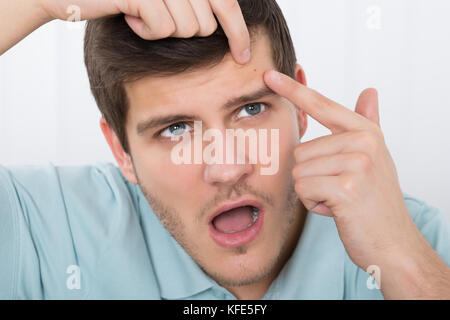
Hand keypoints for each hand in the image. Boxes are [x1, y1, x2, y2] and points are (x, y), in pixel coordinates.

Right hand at [38, 0, 250, 62]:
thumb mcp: (164, 0)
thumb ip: (194, 4)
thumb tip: (224, 27)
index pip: (227, 3)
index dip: (238, 32)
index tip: (244, 56)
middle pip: (206, 23)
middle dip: (186, 32)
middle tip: (159, 21)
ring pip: (186, 28)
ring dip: (162, 30)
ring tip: (141, 14)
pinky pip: (161, 27)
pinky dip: (145, 30)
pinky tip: (129, 16)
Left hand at [263, 69, 428, 271]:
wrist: (393, 243)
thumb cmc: (376, 201)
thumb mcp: (375, 157)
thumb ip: (368, 123)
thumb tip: (369, 90)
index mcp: (365, 132)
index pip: (322, 105)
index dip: (293, 90)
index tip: (268, 75)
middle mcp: (363, 142)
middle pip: (300, 151)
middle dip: (311, 177)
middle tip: (340, 190)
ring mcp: (357, 163)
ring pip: (299, 172)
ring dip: (312, 193)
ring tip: (340, 200)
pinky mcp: (347, 187)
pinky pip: (304, 190)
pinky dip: (314, 206)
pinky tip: (337, 211)